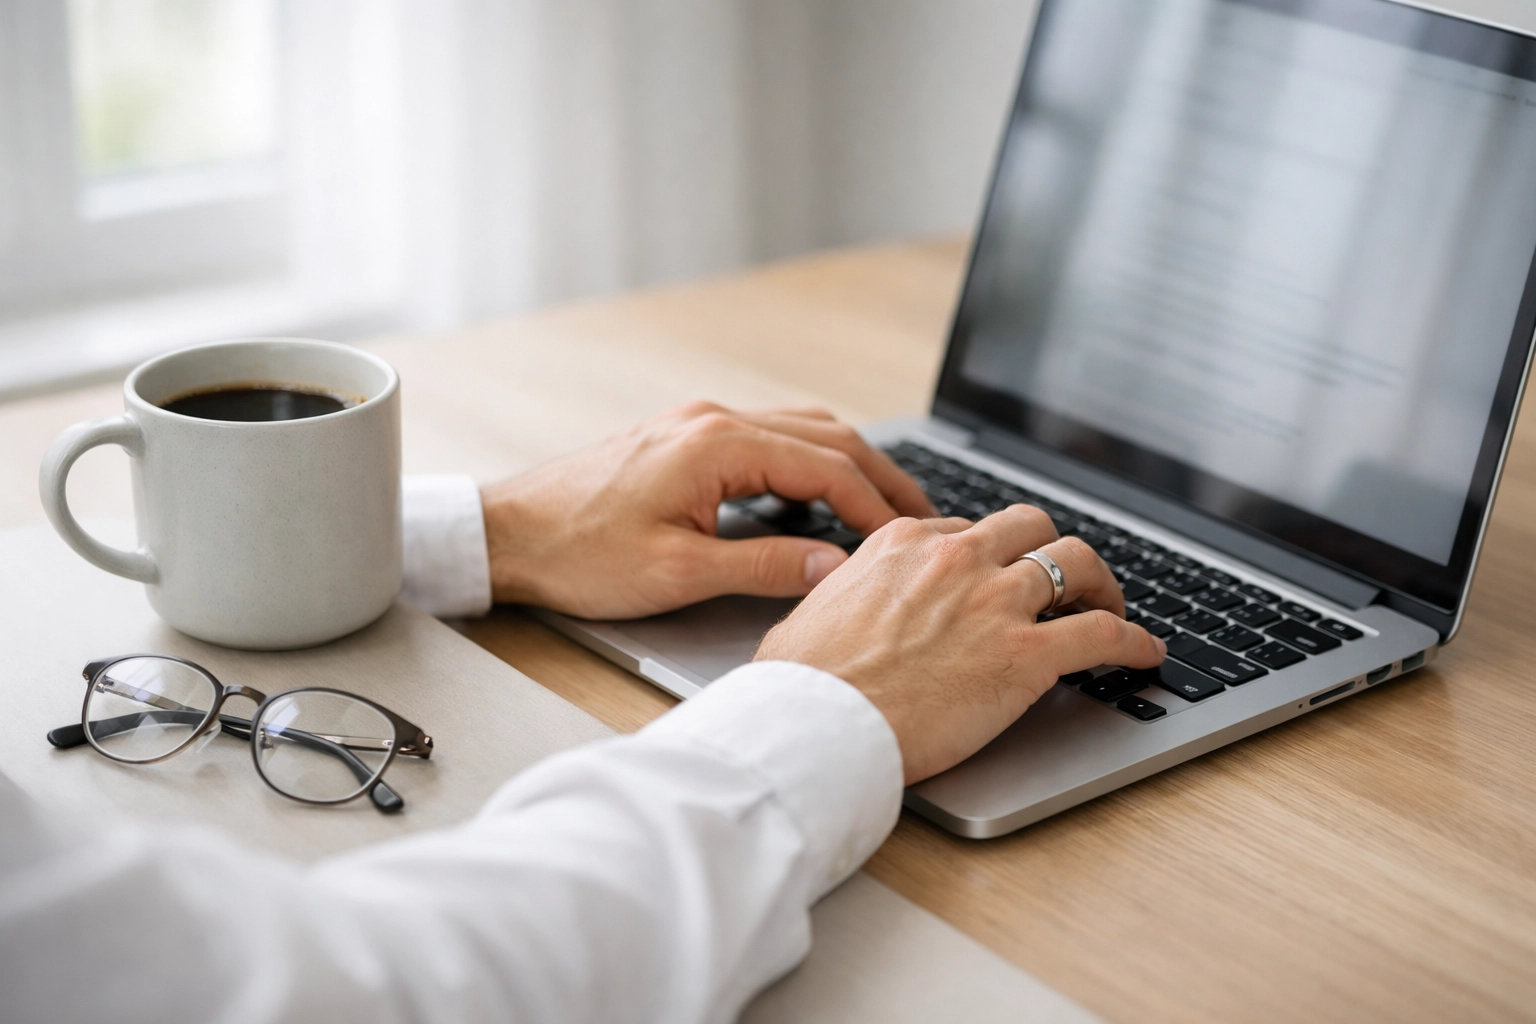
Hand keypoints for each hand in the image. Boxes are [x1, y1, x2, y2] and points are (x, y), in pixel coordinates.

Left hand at [480, 402, 933, 618]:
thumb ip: (764, 566)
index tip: (910, 537)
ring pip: (801, 430)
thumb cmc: (579, 554)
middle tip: (924, 516)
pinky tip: (820, 494)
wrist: (510, 534)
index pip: (827, 467)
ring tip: (884, 505)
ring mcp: (698, 425)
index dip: (876, 505)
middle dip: (881, 476)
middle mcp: (713, 421)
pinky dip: (809, 461)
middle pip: (826, 436)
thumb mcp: (678, 573)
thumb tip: (835, 566)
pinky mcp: (684, 439)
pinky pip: (769, 437)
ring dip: (848, 463)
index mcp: (717, 446)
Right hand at [755, 506, 1166, 783]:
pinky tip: (1145, 653)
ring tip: (1109, 607)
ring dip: (1099, 584)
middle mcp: (955, 557)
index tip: (994, 578)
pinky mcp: (1027, 653)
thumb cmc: (802, 683)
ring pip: (1076, 562)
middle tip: (1060, 581)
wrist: (817, 725)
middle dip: (1049, 550)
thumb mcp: (810, 613)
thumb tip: (839, 598)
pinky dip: (1134, 640)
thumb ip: (841, 594)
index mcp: (903, 542)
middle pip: (1030, 527)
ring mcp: (995, 601)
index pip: (966, 528)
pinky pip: (1103, 633)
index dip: (987, 556)